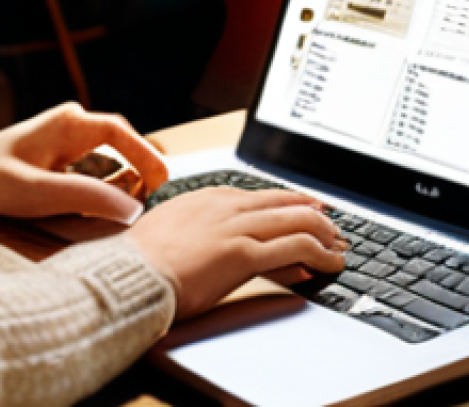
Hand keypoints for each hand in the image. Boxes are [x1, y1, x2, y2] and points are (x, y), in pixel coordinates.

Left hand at [0, 103, 168, 223]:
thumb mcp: (38, 194)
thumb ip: (87, 198)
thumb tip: (134, 208)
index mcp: (71, 124)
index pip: (124, 133)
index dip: (147, 158)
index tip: (161, 185)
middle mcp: (73, 122)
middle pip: (124, 144)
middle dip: (135, 175)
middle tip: (135, 209)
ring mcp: (69, 134)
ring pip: (112, 157)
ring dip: (118, 183)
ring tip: (108, 211)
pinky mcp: (63, 150)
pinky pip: (97, 164)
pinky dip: (102, 185)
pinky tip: (89, 206)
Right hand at [129, 187, 345, 319]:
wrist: (130, 273)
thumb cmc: (141, 260)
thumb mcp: (174, 233)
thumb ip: (203, 232)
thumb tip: (230, 242)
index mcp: (206, 198)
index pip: (258, 196)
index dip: (285, 202)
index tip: (302, 209)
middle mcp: (225, 206)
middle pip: (282, 202)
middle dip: (312, 213)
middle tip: (331, 224)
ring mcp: (236, 227)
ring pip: (295, 221)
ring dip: (323, 234)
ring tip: (338, 247)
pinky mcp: (243, 253)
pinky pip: (293, 247)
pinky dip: (318, 254)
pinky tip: (329, 263)